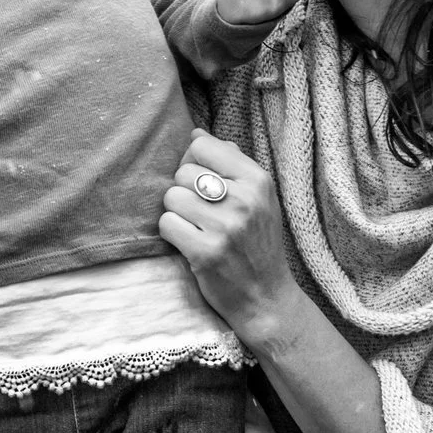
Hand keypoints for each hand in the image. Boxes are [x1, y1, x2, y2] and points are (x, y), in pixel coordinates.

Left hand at [160, 132, 307, 343]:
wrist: (266, 298)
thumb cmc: (258, 243)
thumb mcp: (259, 198)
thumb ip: (232, 164)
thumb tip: (197, 134)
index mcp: (258, 180)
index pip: (202, 147)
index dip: (193, 162)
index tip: (202, 182)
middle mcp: (244, 200)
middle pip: (183, 172)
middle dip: (185, 191)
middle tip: (201, 213)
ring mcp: (225, 227)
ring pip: (171, 197)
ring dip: (176, 213)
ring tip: (195, 227)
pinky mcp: (204, 252)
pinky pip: (166, 223)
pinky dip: (171, 233)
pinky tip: (189, 242)